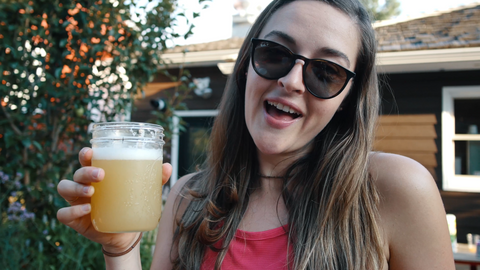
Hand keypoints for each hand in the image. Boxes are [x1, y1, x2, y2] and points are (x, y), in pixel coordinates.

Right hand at [57, 147, 172, 252]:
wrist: (126, 234)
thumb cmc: (130, 204)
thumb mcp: (143, 191)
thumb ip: (154, 179)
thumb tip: (167, 166)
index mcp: (98, 175)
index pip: (87, 159)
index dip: (85, 154)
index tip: (91, 152)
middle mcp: (84, 185)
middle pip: (77, 172)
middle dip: (86, 171)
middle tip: (101, 175)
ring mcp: (77, 202)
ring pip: (65, 188)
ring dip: (76, 187)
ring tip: (91, 192)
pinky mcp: (75, 220)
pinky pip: (63, 214)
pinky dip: (71, 211)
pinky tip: (86, 209)